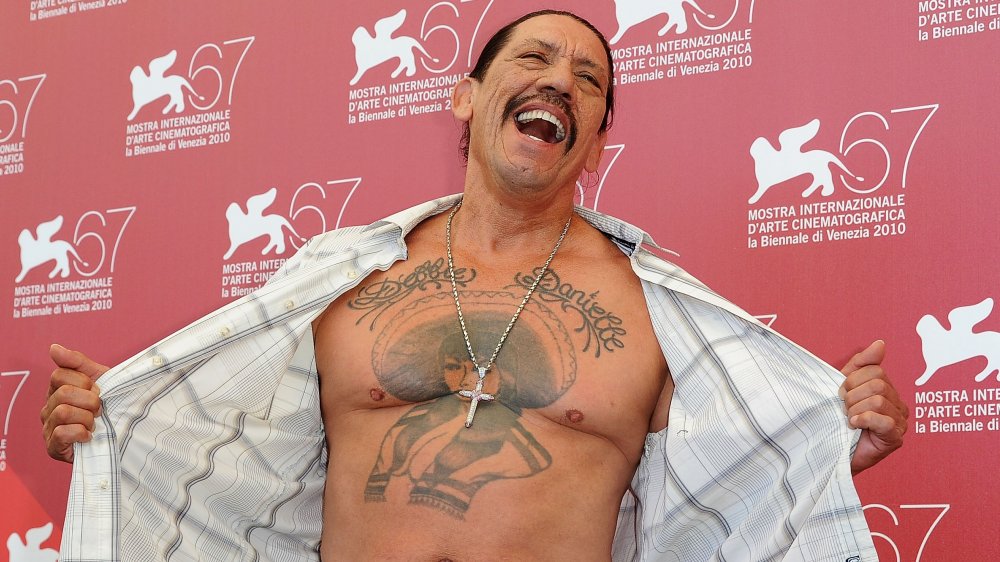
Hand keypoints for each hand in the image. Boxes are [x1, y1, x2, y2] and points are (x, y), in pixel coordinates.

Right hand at [40, 344, 108, 462]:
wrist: (123, 432)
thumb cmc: (109, 404)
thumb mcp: (99, 378)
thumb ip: (76, 362)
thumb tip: (53, 348)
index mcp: (57, 390)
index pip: (59, 375)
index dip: (85, 382)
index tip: (98, 391)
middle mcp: (48, 408)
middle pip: (63, 393)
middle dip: (89, 400)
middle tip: (99, 409)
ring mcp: (48, 428)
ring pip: (63, 412)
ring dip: (87, 418)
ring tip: (95, 424)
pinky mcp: (53, 447)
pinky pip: (62, 434)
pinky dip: (81, 433)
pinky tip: (89, 436)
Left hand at [839, 340, 908, 474]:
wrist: (829, 449)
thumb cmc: (837, 417)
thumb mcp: (845, 385)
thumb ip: (862, 364)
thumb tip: (880, 343)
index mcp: (888, 389)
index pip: (874, 370)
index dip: (851, 380)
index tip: (841, 395)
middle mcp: (899, 404)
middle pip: (877, 384)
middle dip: (852, 396)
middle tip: (844, 409)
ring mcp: (900, 422)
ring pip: (878, 401)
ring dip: (855, 410)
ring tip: (849, 420)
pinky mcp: (895, 438)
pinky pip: (882, 420)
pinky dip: (863, 420)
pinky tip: (854, 426)